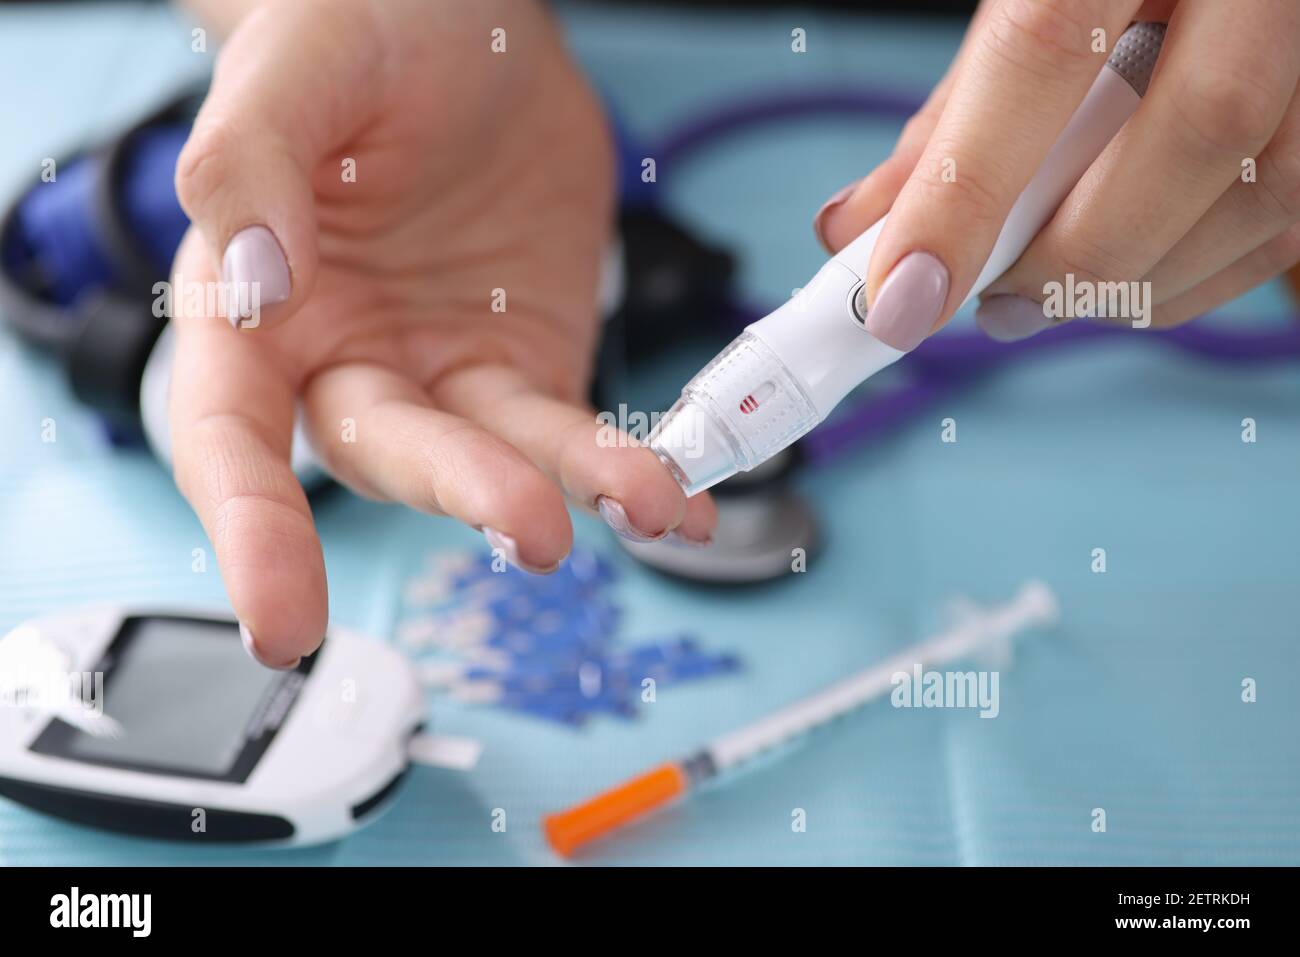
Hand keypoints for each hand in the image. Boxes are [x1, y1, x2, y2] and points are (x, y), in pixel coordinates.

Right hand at [169, 0, 716, 667]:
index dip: (252, 531)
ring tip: (645, 500)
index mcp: (251, 308)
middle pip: (387, 453)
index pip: (230, 437)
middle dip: (461, 491)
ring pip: (496, 456)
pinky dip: (621, 469)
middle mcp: (344, 359)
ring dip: (568, 487)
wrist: (469, 25)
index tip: (284, 622)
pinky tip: (673, 497)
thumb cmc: (361, 34)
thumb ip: (250, 166)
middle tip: (528, 522)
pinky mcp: (526, 366)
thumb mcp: (295, 69)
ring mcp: (443, 373)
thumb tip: (258, 280)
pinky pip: (571, 434)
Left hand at [813, 0, 1299, 342]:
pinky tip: (1129, 274)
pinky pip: (1290, 219)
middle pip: (1198, 128)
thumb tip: (864, 234)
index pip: (1047, 46)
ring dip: (1138, 281)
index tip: (903, 296)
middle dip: (1076, 256)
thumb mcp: (1023, 5)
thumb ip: (952, 119)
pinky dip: (1195, 275)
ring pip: (1267, 191)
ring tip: (1048, 293)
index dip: (967, 189)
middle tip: (996, 303)